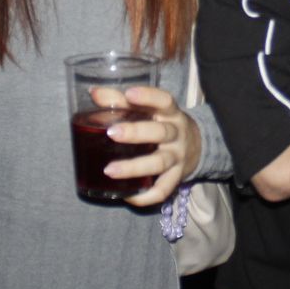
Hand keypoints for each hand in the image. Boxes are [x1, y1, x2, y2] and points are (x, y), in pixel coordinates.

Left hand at [94, 84, 200, 207]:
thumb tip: (93, 93)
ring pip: (159, 163)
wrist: (196, 146)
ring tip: (109, 170)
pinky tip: (126, 195)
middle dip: (136, 132)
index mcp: (170, 113)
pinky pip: (163, 190)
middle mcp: (176, 134)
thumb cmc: (162, 123)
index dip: (149, 97)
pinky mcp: (176, 178)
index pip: (165, 101)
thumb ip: (121, 100)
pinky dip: (145, 196)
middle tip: (111, 133)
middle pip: (161, 132)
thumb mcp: (150, 110)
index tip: (129, 94)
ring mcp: (178, 158)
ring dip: (134, 167)